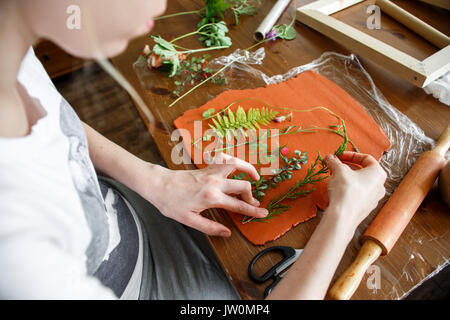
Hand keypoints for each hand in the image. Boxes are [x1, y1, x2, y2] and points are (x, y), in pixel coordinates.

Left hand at [137, 153, 267, 236]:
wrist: (158, 185)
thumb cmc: (171, 203)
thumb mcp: (189, 220)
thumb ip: (210, 227)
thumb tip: (227, 233)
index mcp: (211, 197)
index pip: (238, 205)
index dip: (253, 211)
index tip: (263, 213)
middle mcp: (214, 182)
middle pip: (242, 185)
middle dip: (251, 195)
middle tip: (253, 203)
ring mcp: (211, 172)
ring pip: (236, 165)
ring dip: (248, 170)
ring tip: (254, 177)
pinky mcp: (206, 167)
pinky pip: (225, 159)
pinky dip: (234, 161)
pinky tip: (237, 166)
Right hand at [324, 151, 386, 229]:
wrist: (343, 216)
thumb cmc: (346, 190)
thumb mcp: (338, 170)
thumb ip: (334, 162)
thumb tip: (329, 157)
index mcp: (378, 173)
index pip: (366, 158)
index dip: (350, 155)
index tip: (339, 156)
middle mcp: (380, 186)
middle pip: (363, 171)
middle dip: (347, 167)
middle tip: (335, 166)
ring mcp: (374, 198)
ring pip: (360, 183)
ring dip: (347, 178)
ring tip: (334, 177)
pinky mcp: (366, 208)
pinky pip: (358, 194)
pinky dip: (349, 189)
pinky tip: (338, 190)